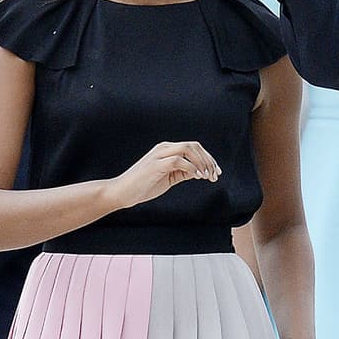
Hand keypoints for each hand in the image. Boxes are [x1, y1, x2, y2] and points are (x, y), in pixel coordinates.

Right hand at [106, 141, 220, 209]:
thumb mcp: (168, 178)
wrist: (121, 192)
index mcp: (167, 150)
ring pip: (188, 149)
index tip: (216, 172)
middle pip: (194, 146)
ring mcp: (159, 154)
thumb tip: (200, 171)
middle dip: (208, 160)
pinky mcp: (156, 164)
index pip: (193, 147)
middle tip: (215, 175)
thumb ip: (182, 172)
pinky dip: (191, 168)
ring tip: (207, 176)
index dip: (208, 158)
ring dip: (202, 163)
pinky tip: (197, 177)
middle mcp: (164, 148)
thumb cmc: (143, 186)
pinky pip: (179, 160)